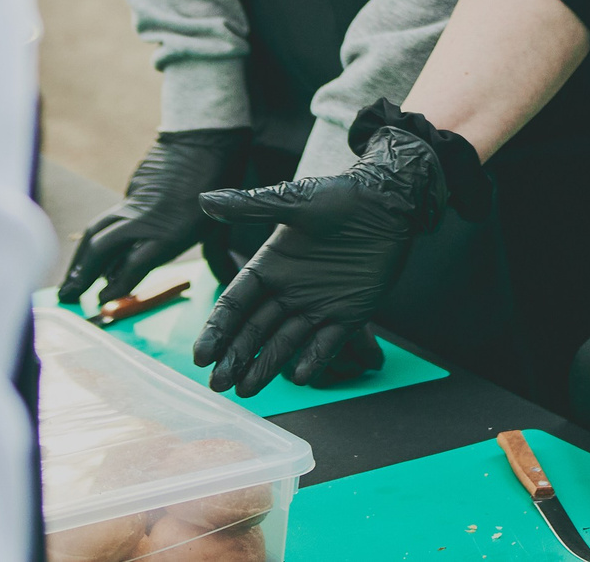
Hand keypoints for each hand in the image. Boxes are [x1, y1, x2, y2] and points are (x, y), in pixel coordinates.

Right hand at [58, 128, 249, 305]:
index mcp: (168, 234)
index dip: (115, 287)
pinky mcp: (130, 192)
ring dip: (81, 257)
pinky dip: (98, 237)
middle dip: (83, 274)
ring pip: (98, 231)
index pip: (132, 267)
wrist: (204, 142)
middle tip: (70, 295)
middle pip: (102, 249)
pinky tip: (91, 253)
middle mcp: (144, 221)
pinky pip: (110, 218)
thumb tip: (229, 276)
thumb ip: (216, 255)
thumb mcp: (218, 226)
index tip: (102, 300)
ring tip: (71, 278)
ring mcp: (133, 205)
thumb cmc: (217, 187)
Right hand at [191, 126, 442, 395]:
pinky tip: (299, 377)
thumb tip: (205, 199)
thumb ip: (250, 206)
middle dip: (236, 357)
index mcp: (270, 267)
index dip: (218, 329)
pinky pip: (326, 343)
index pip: (235, 304)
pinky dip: (313, 359)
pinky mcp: (348, 315)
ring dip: (265, 366)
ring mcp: (317, 306)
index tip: (201, 355)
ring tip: (247, 391)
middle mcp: (288, 291)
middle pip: (255, 331)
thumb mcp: (294, 201)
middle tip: (219, 384)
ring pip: (285, 343)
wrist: (387, 202)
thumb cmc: (339, 198)